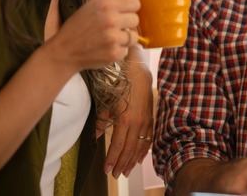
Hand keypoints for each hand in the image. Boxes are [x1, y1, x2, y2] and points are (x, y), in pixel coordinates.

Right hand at [46, 0, 139, 70]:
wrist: (64, 51)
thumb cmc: (78, 26)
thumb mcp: (91, 3)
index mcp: (106, 5)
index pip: (135, 2)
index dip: (130, 7)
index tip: (123, 11)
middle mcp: (111, 20)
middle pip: (136, 19)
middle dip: (127, 23)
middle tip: (113, 26)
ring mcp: (113, 38)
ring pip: (134, 36)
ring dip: (124, 38)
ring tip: (109, 37)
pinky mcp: (114, 54)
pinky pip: (127, 50)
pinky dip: (119, 50)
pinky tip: (106, 47)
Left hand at [100, 47, 153, 177]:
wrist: (138, 72)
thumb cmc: (120, 85)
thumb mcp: (106, 101)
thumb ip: (101, 120)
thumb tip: (96, 136)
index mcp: (124, 120)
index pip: (117, 145)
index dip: (111, 159)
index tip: (106, 170)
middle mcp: (136, 123)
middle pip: (129, 149)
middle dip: (121, 164)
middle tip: (115, 175)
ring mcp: (145, 121)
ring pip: (139, 146)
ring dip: (132, 160)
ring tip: (126, 171)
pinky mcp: (150, 118)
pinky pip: (148, 138)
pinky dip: (144, 150)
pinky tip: (140, 158)